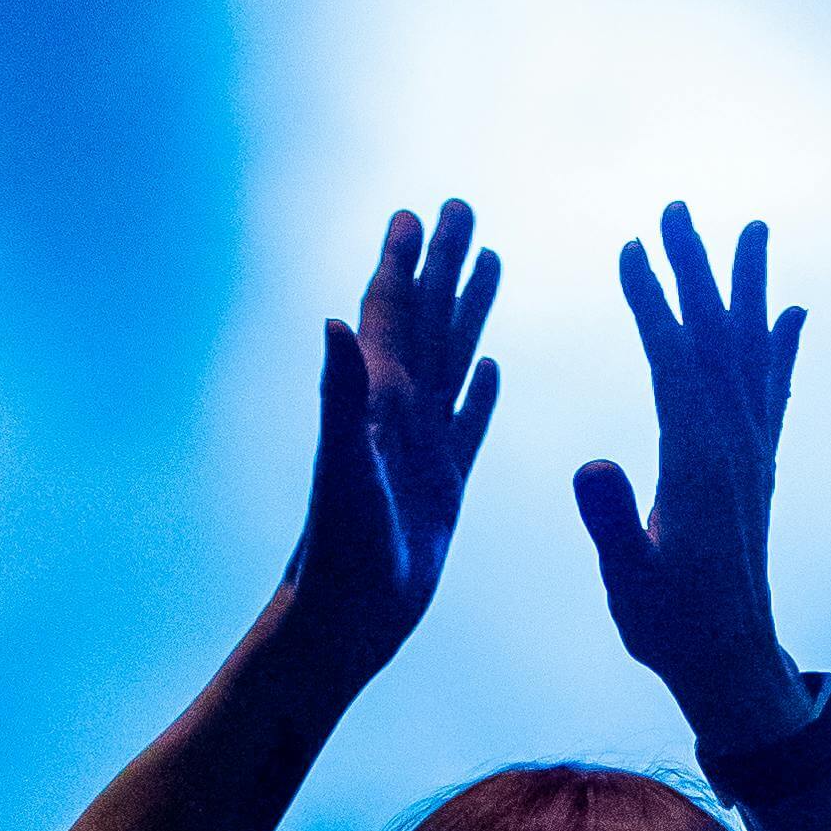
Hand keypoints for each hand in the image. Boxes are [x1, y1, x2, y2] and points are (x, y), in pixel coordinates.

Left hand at [285, 199, 500, 695]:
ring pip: (453, 359)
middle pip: (428, 319)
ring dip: (469, 310)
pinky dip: (481, 389)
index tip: (417, 211)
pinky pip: (468, 420)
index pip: (392, 311)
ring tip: (489, 262)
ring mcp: (422, 447)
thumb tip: (338, 319)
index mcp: (377, 398)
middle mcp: (398, 413)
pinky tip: (493, 368)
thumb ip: (341, 394)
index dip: (404, 260)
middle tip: (460, 209)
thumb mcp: (344, 468)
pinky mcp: (444, 484)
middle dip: (443, 264)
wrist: (344, 621)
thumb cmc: (339, 552)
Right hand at [574, 203, 808, 749]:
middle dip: (698, 270)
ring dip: (746, 287)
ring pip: (752, 351)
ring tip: (751, 229)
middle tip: (681, 207)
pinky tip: (790, 313)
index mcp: (698, 462)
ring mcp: (755, 452)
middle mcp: (736, 444)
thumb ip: (610, 521)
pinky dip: (782, 345)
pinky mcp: (760, 467)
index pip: (675, 361)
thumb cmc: (670, 626)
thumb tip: (590, 461)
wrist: (732, 662)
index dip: (653, 302)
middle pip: (718, 337)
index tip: (632, 247)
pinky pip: (775, 390)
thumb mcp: (629, 579)